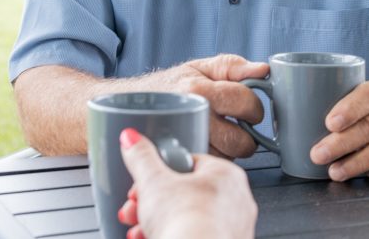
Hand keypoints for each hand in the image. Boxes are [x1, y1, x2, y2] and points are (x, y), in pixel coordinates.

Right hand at [117, 128, 256, 238]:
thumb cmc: (186, 225)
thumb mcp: (152, 182)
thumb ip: (140, 157)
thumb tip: (131, 138)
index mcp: (225, 174)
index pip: (187, 163)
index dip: (157, 174)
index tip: (141, 184)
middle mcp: (237, 201)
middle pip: (185, 194)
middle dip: (152, 203)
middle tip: (135, 209)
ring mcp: (234, 229)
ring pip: (188, 219)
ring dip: (157, 223)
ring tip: (138, 229)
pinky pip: (195, 236)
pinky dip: (173, 236)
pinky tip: (151, 238)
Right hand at [150, 54, 268, 158]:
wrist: (132, 104)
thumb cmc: (170, 86)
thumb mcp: (200, 67)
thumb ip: (233, 66)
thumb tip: (263, 69)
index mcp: (199, 90)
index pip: (244, 102)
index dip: (253, 108)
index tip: (248, 109)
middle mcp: (192, 116)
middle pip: (239, 139)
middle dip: (245, 135)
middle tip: (235, 126)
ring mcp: (186, 141)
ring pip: (227, 157)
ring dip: (229, 149)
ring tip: (218, 134)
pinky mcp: (180, 159)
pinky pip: (212, 164)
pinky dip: (215, 157)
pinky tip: (207, 144)